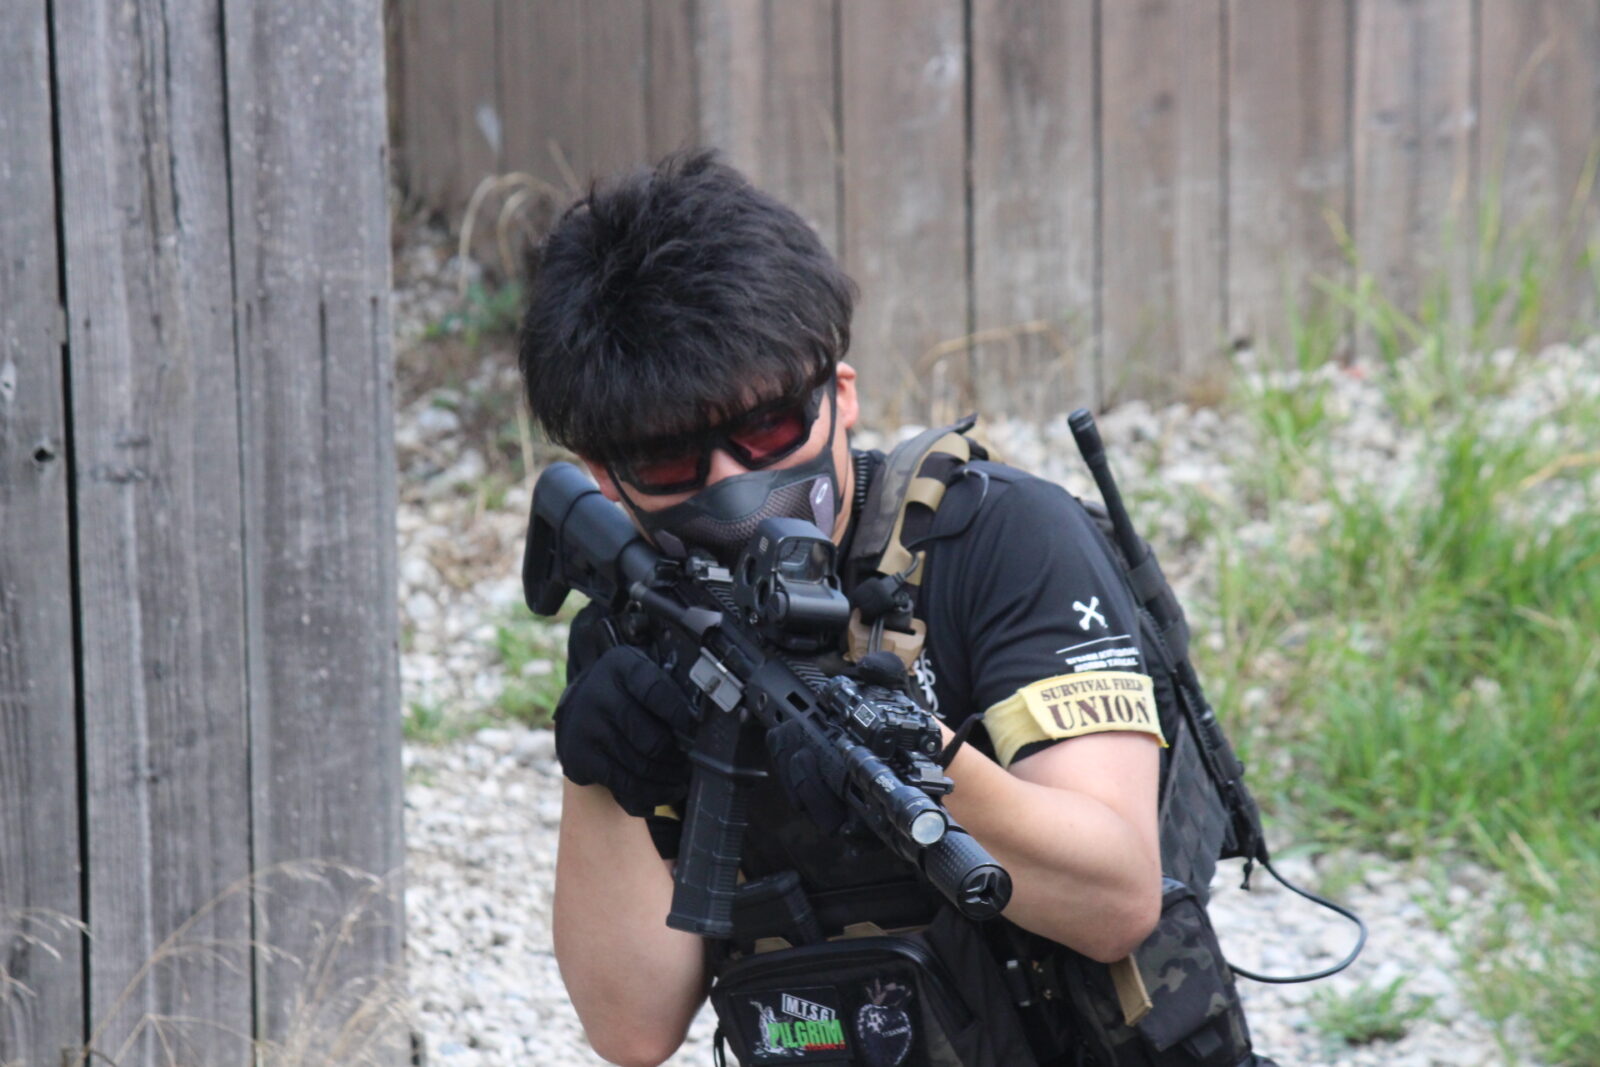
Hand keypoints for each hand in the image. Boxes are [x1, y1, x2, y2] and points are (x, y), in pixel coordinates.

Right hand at [554, 645, 696, 815]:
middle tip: (690, 764)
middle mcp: (598, 695)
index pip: (657, 692)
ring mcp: (586, 728)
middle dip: (677, 758)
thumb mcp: (643, 676)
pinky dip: (649, 794)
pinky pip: (624, 784)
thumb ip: (668, 690)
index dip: (681, 717)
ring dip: (667, 779)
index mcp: (621, 667)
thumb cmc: (626, 694)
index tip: (696, 732)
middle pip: (652, 740)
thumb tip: (704, 725)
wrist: (580, 709)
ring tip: (681, 780)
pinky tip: (663, 791)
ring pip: (641, 767)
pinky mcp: (579, 758)